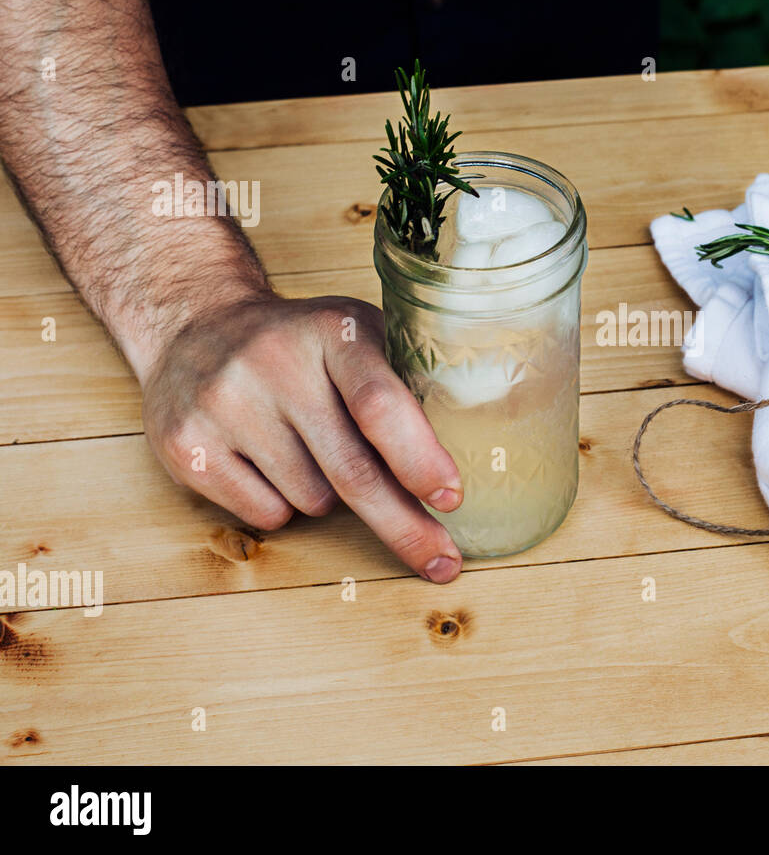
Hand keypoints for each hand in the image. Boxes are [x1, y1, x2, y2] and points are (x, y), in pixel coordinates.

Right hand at [140, 293, 464, 582]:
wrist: (195, 324)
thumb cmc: (303, 344)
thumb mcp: (358, 335)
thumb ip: (405, 383)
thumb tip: (464, 463)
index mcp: (333, 332)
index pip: (380, 404)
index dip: (419, 459)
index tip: (452, 499)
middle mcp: (275, 362)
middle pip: (352, 471)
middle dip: (404, 525)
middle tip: (442, 560)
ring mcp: (226, 404)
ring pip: (313, 500)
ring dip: (332, 498)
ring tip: (312, 449)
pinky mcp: (186, 444)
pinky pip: (265, 516)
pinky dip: (284, 507)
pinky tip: (269, 462)